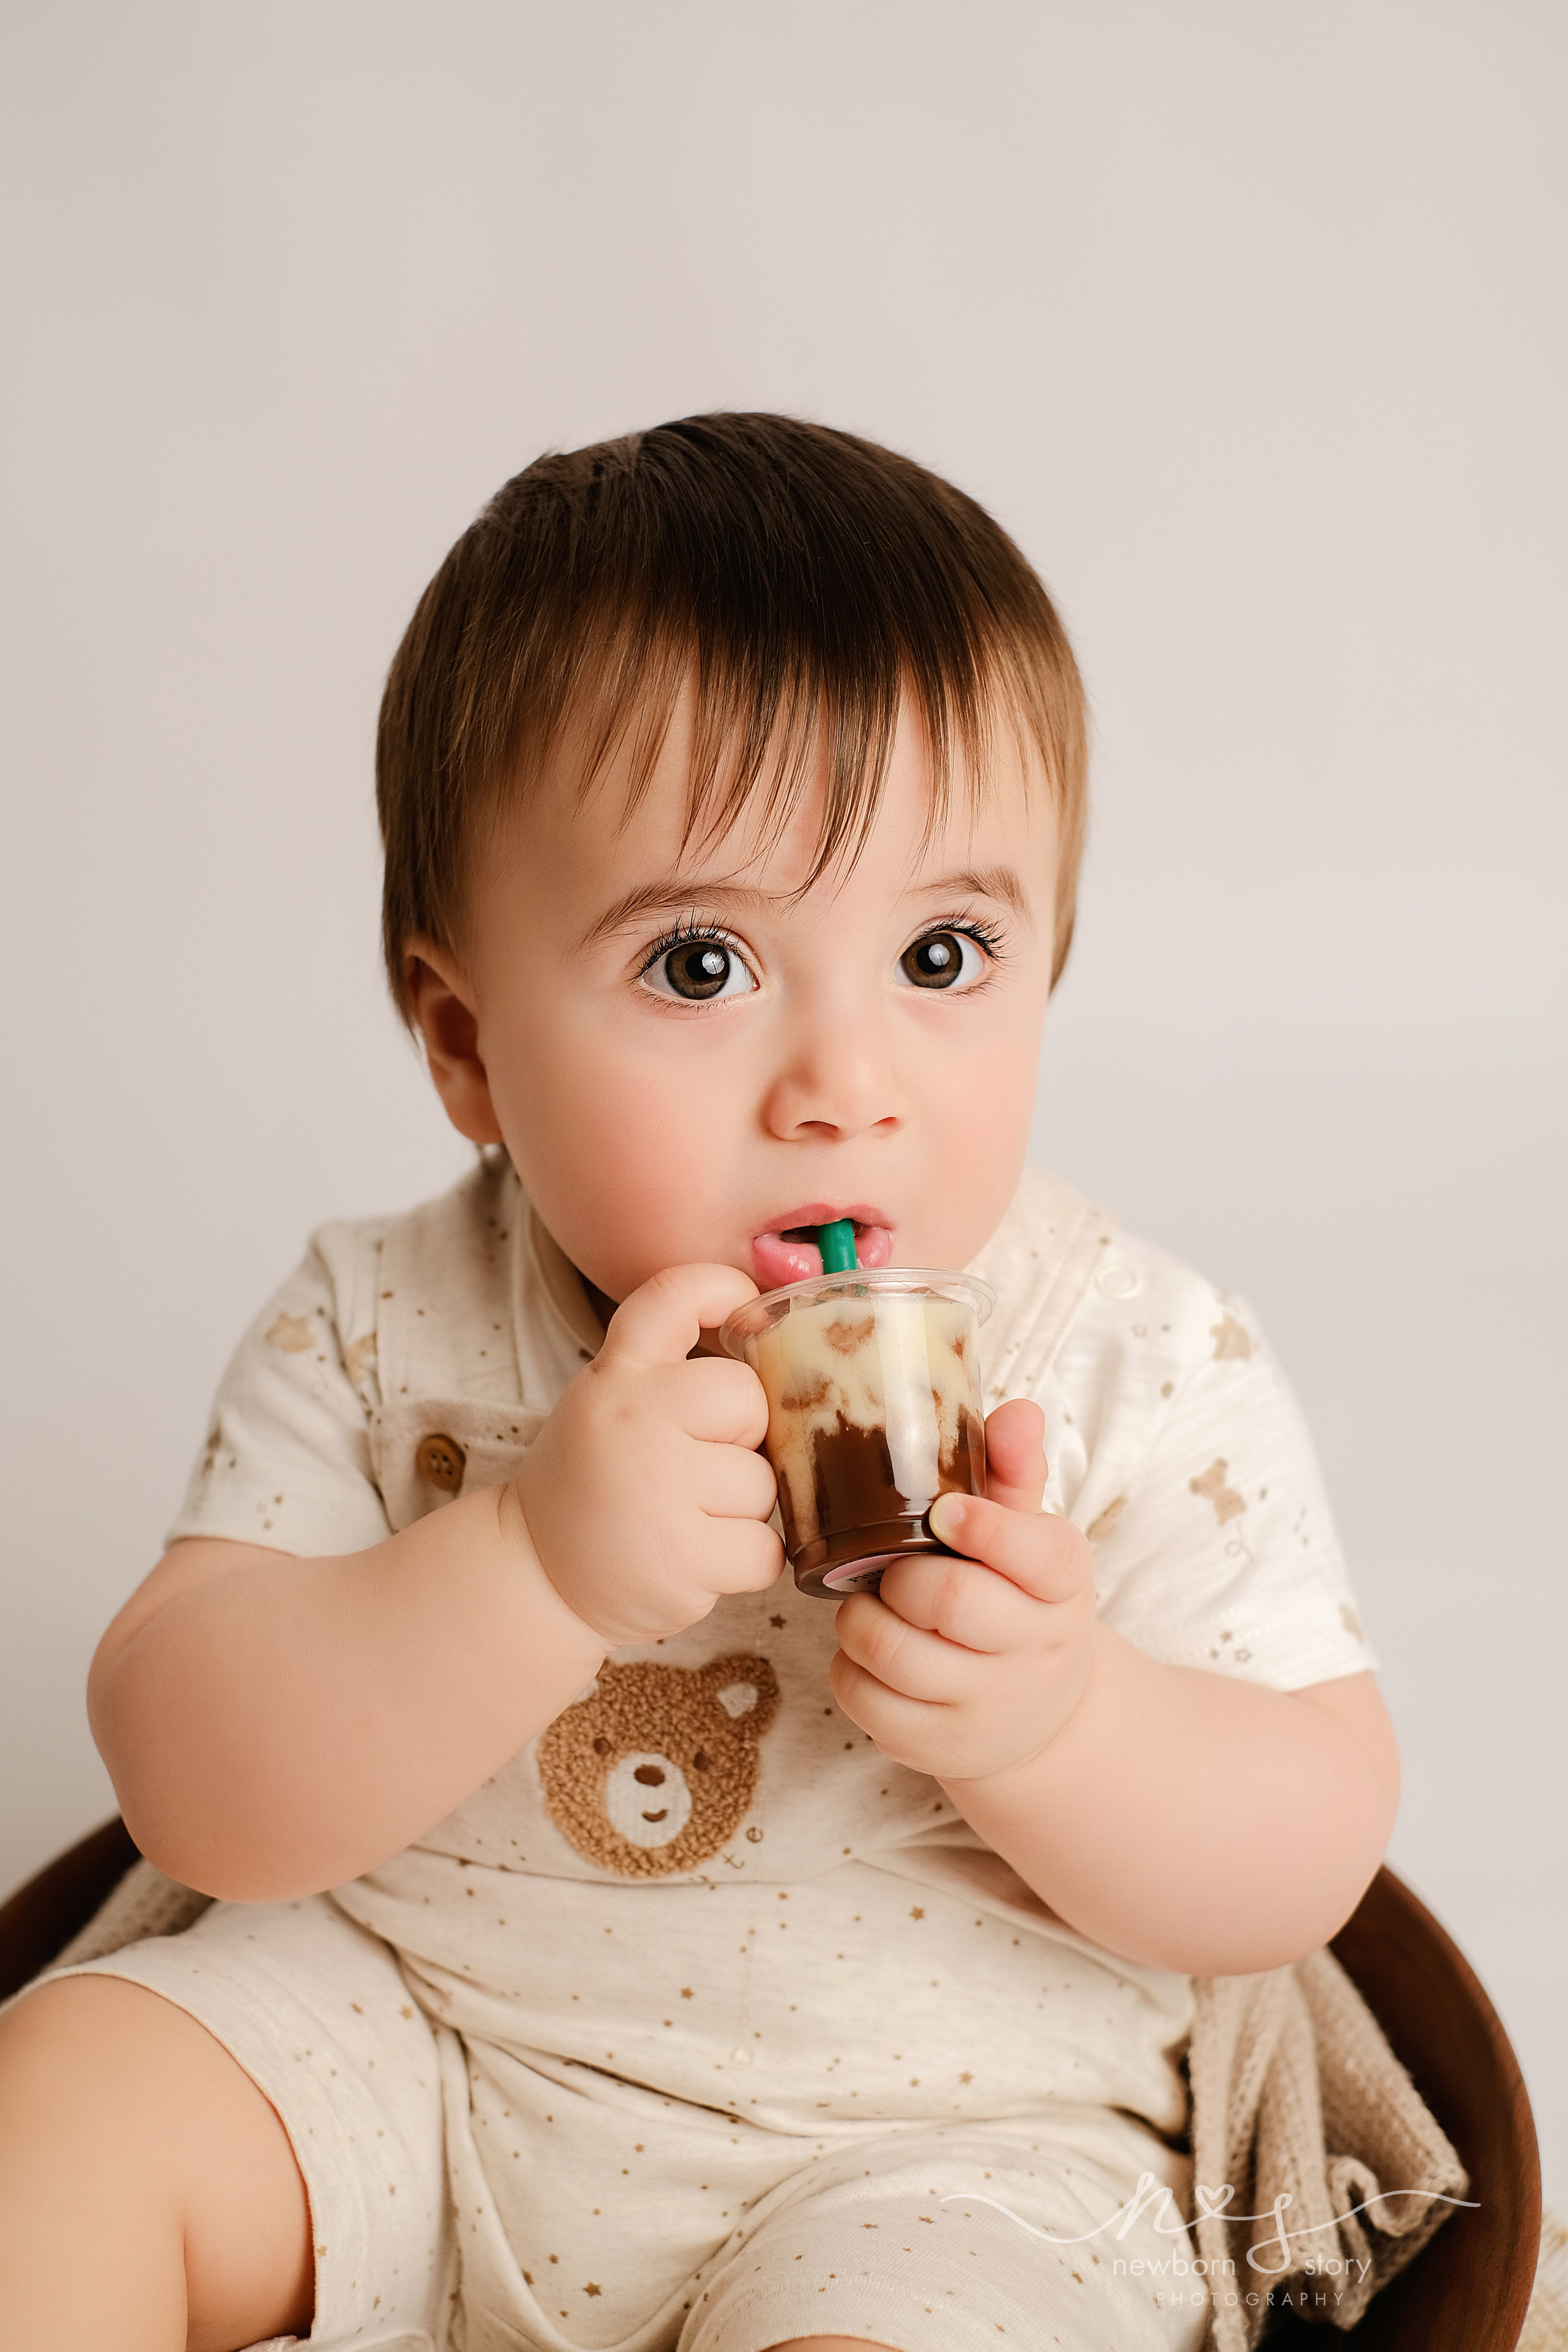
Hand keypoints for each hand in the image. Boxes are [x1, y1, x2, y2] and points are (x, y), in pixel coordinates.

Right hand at [511, 1264, 783, 1647]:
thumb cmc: (598, 1484)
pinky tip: (698, 1560)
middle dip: (744, 1438)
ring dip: (743, 1510)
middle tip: (696, 1468)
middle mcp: (632, 1419)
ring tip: (687, 1522)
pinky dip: (746, 1562)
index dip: (723, 1289)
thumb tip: (782, 1349)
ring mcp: (656, 1490)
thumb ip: (674, 1373)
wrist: (536, 1577)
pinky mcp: (680, 1558)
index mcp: (614, 1375)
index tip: (744, 1308)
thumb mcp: (611, 1405)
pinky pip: (766, 1549)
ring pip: (764, 1484)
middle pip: (748, 1400)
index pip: (674, 1295)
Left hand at [827, 1399, 1096, 1784]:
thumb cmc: (1016, 1600)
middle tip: (891, 1566)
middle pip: (951, 1599)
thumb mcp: (1028, 1537)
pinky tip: (869, 1652)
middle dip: (902, 1574)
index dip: (986, 1527)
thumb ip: (1013, 1471)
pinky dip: (849, 1665)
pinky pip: (863, 1698)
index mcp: (1062, 1584)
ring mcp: (985, 1707)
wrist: (1038, 1715)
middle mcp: (1034, 1649)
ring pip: (893, 1650)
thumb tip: (1016, 1411)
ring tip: (872, 1603)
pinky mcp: (935, 1748)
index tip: (946, 1512)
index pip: (1038, 1554)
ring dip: (862, 1617)